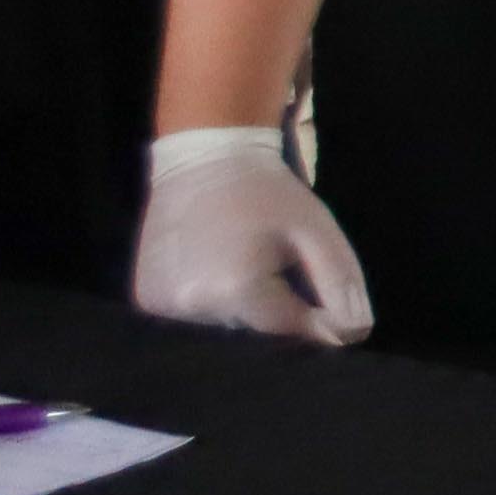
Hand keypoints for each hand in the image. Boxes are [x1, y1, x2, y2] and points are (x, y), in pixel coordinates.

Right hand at [135, 126, 373, 343]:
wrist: (204, 158)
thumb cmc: (269, 194)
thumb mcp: (318, 232)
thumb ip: (340, 286)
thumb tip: (349, 336)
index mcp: (237, 290)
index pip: (291, 332)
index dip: (311, 313)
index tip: (307, 281)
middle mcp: (192, 306)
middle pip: (255, 336)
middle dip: (274, 312)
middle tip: (270, 264)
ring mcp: (161, 306)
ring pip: (224, 329)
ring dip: (242, 310)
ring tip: (240, 261)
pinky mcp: (145, 300)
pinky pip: (193, 318)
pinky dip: (211, 302)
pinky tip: (213, 266)